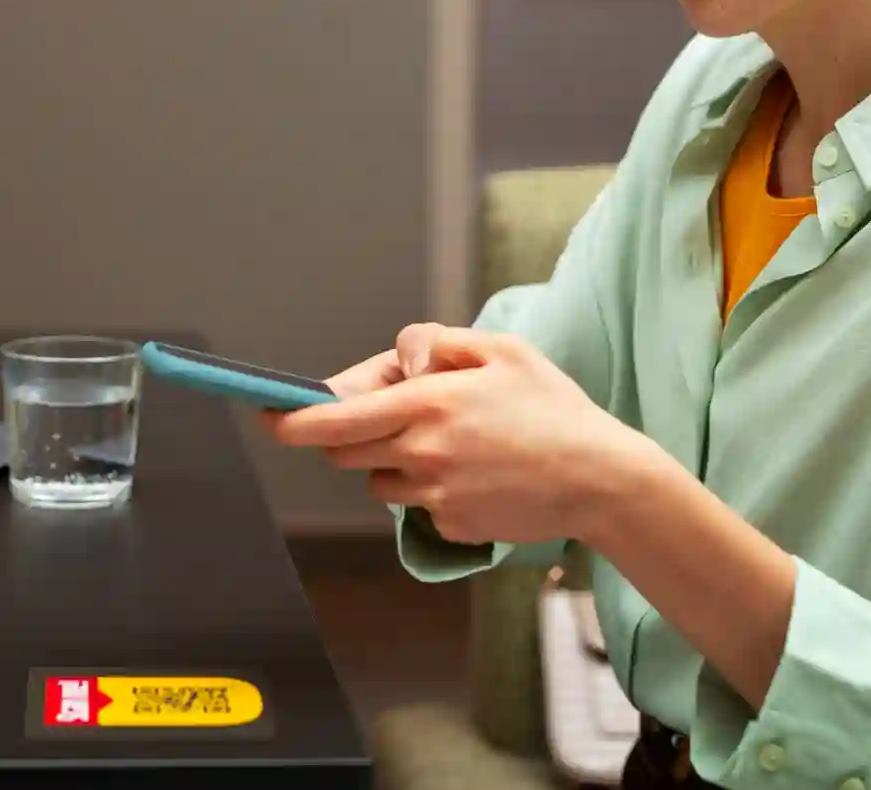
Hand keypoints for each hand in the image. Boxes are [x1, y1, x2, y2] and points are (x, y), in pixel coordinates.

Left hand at [267, 325, 660, 545]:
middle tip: (399, 415)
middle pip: (346, 450)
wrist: (601, 480)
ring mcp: (435, 494)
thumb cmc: (553, 408)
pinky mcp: (450, 526)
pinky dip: (431, 490)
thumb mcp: (502, 351)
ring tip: (454, 445)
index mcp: (428, 403)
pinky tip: (477, 474)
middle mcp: (422, 452)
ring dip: (395, 462)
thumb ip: (438, 343)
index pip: (336, 418)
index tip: (269, 418)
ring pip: (380, 480)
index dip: (293, 420)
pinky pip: (417, 507)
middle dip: (352, 432)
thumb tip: (399, 357)